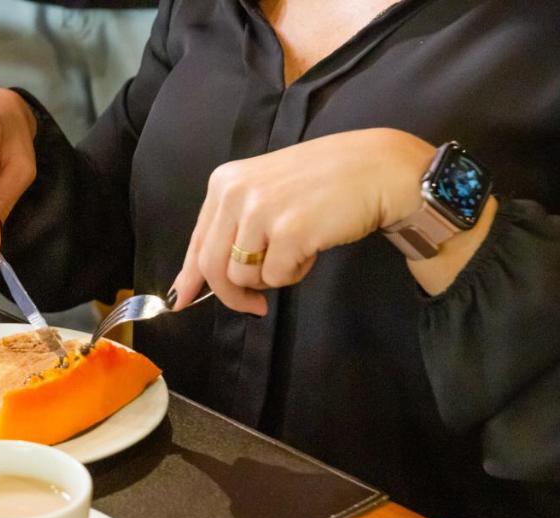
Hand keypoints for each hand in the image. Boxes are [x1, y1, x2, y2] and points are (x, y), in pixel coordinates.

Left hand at [171, 129, 435, 314]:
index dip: (190, 278)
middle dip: (232, 294)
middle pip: (213, 267)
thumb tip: (188, 287)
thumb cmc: (324, 184)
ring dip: (271, 277)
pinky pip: (276, 278)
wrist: (379, 168)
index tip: (182, 301)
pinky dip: (295, 273)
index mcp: (225, 183)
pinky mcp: (289, 231)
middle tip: (254, 305)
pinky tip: (312, 248)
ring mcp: (261, 211)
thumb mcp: (265, 194)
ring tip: (296, 251)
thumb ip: (230, 232)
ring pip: (243, 276)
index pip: (197, 242)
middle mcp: (236, 193)